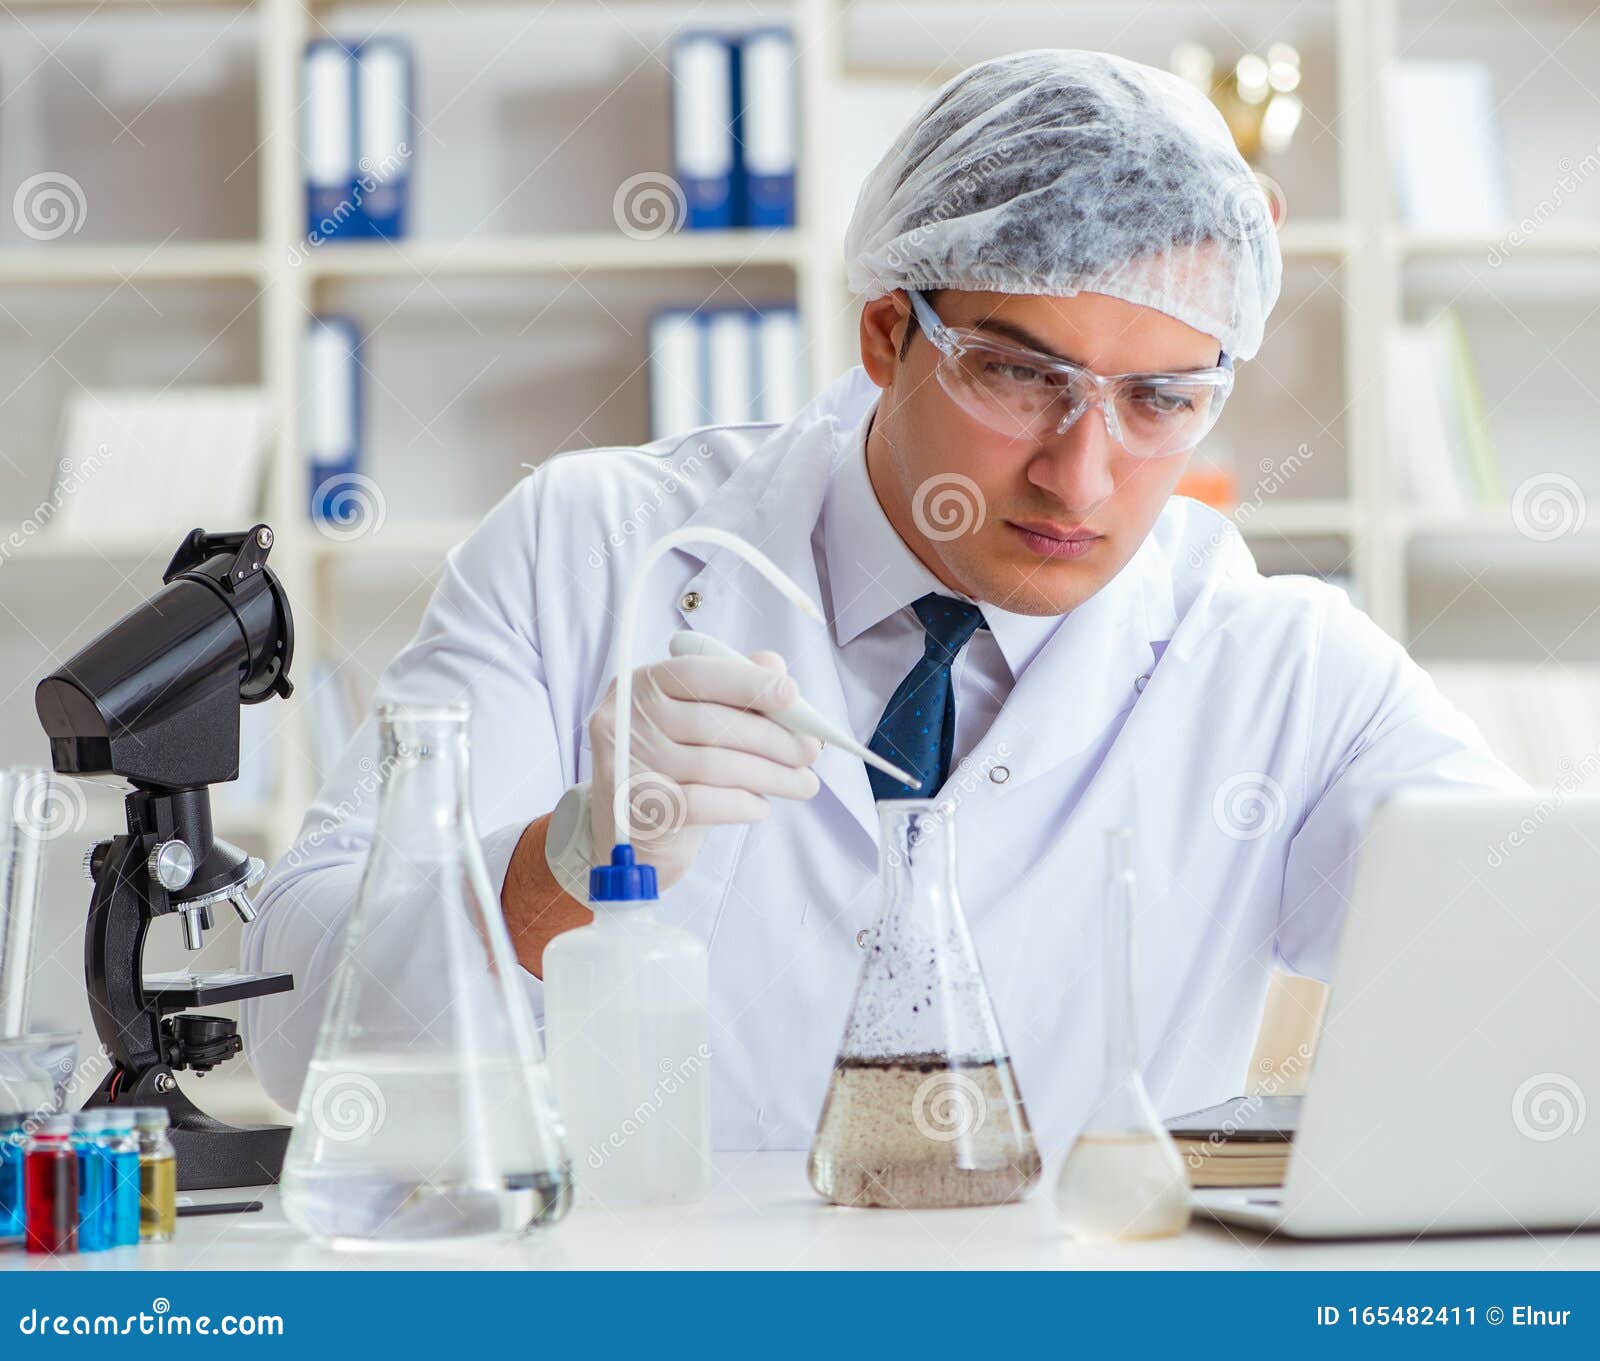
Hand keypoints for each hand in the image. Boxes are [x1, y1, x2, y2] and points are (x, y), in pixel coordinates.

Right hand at [587, 650, 822, 888]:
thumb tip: (775, 666)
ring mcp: (626, 765)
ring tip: (803, 784)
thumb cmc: (677, 764)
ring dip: (771, 776)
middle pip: (712, 723)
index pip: (696, 673)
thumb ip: (734, 687)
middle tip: (810, 752)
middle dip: (773, 739)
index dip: (747, 682)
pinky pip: (703, 803)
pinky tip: (761, 806)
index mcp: (642, 684)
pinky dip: (741, 804)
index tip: (792, 695)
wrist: (637, 830)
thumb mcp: (701, 719)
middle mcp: (625, 719)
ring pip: (714, 765)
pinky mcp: (636, 808)